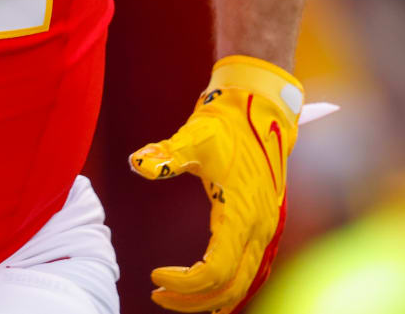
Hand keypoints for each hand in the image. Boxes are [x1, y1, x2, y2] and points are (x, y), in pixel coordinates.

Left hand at [130, 56, 301, 311]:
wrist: (261, 108)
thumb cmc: (227, 122)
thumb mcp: (196, 134)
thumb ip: (167, 153)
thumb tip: (138, 163)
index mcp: (243, 214)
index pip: (216, 271)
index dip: (184, 283)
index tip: (154, 275)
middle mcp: (260, 229)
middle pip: (230, 288)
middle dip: (193, 300)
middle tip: (157, 294)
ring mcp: (266, 230)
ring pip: (243, 284)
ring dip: (210, 298)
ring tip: (174, 295)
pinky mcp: (264, 225)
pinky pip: (251, 271)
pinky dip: (228, 287)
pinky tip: (205, 287)